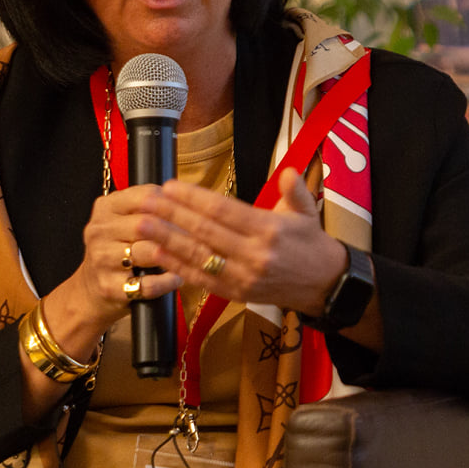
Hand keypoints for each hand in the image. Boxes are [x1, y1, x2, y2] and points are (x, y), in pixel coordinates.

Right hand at [55, 183, 184, 336]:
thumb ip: (150, 206)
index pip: (144, 196)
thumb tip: (189, 198)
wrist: (89, 290)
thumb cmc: (118, 250)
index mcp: (106, 207)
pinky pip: (147, 284)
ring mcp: (101, 259)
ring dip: (175, 257)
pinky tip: (177, 279)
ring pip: (148, 253)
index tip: (192, 211)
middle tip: (200, 237)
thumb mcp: (124, 221)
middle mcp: (99, 230)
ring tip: (192, 258)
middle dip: (176, 231)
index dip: (173, 203)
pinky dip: (167, 282)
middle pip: (147, 224)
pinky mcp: (109, 287)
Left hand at [132, 167, 348, 317]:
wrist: (326, 286)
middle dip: (172, 215)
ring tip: (142, 225)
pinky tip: (157, 254)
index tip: (170, 186)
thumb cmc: (312, 244)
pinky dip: (177, 267)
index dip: (194, 198)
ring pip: (198, 256)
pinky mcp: (236, 295)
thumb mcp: (308, 213)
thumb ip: (295, 190)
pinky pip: (201, 279)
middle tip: (147, 200)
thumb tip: (287, 172)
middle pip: (205, 232)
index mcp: (270, 230)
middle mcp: (254, 255)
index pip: (223, 210)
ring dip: (166, 240)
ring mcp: (243, 277)